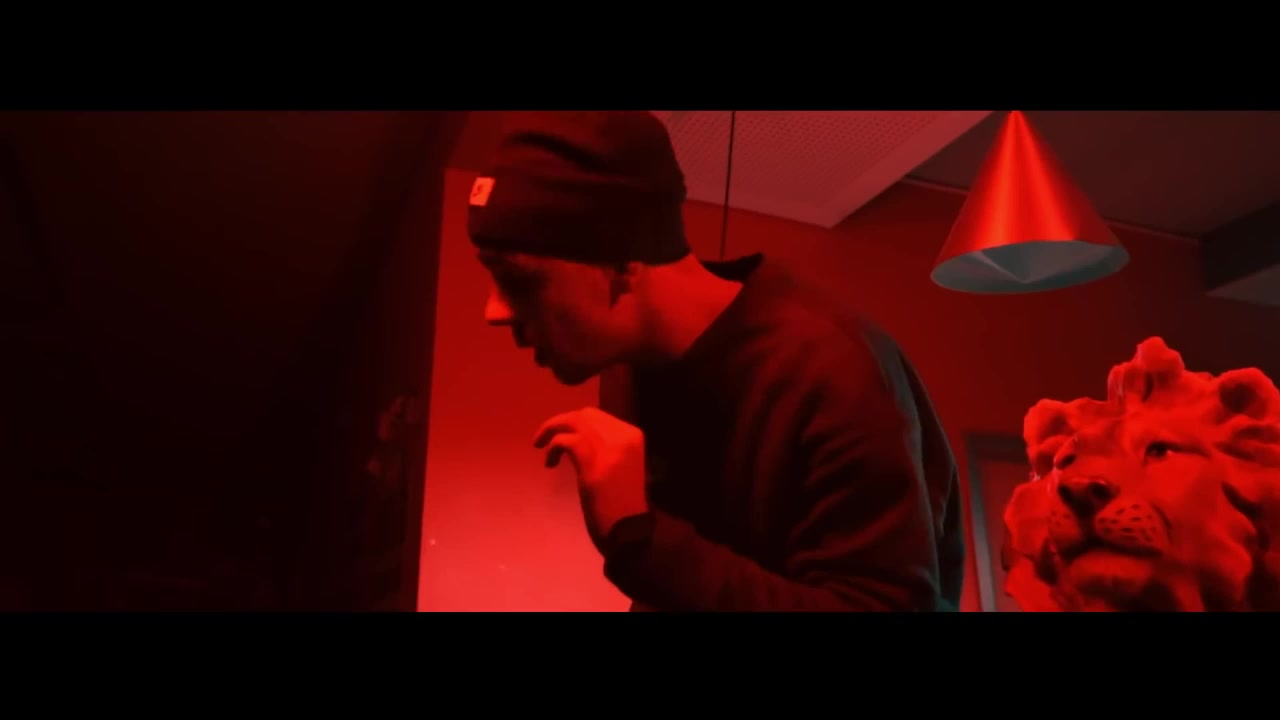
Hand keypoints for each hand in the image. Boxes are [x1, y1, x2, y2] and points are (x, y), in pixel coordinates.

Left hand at [534, 407, 648, 551]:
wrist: (628, 527)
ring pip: (571, 421)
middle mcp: (621, 433)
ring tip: (539, 443)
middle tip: (549, 436)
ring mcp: (605, 443)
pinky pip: (562, 440)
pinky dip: (551, 448)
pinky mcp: (588, 455)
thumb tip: (584, 441)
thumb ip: (609, 450)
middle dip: (564, 422)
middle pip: (585, 415)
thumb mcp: (623, 467)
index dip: (580, 423)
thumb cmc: (626, 505)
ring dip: (551, 429)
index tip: (567, 433)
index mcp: (633, 436)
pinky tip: (550, 463)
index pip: (602, 417)